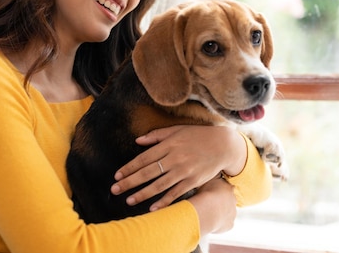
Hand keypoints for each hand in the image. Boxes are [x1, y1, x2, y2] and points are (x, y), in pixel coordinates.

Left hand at [110, 125, 246, 210]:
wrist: (223, 145)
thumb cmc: (198, 136)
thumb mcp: (177, 130)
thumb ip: (157, 135)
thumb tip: (138, 141)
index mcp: (169, 144)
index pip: (144, 158)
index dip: (129, 167)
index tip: (117, 175)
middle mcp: (174, 158)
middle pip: (148, 172)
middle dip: (130, 182)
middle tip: (115, 189)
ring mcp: (184, 170)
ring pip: (159, 185)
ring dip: (142, 194)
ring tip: (129, 200)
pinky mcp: (193, 181)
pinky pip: (175, 193)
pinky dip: (163, 201)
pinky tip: (152, 208)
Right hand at [188, 176, 236, 234]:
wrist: (206, 210)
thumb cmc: (205, 194)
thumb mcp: (208, 180)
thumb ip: (214, 180)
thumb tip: (213, 177)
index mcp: (229, 189)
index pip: (228, 189)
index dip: (221, 192)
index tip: (214, 194)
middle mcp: (234, 201)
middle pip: (229, 201)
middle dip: (222, 203)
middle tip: (211, 205)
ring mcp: (233, 213)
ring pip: (228, 213)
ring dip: (221, 213)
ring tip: (209, 214)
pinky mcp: (230, 224)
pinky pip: (226, 224)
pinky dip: (220, 224)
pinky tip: (211, 222)